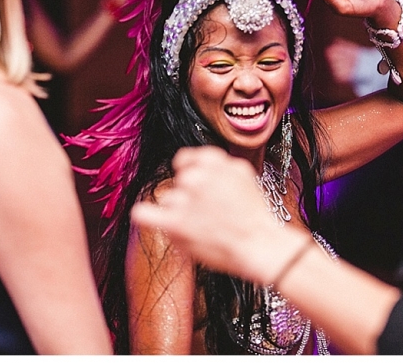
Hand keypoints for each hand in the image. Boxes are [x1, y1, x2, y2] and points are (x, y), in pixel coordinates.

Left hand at [131, 146, 282, 283]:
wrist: (258, 244)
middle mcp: (196, 176)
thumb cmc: (253, 214)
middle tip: (207, 212)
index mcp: (213, 161)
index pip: (184, 159)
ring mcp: (184, 199)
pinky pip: (143, 214)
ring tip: (202, 226)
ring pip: (167, 200)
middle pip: (178, 181)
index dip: (188, 171)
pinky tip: (148, 217)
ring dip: (178, 212)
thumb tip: (194, 165)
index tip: (193, 184)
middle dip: (188, 195)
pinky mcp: (175, 223)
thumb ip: (216, 165)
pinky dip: (144, 215)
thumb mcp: (242, 173)